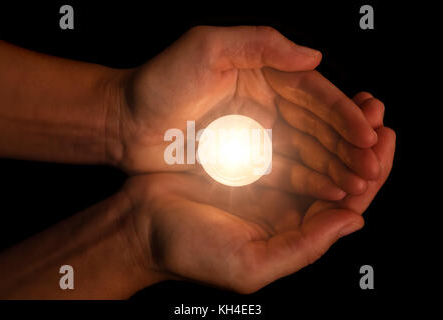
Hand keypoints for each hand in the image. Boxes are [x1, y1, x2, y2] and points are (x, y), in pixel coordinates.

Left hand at [110, 26, 378, 193]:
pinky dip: (307, 181)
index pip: (313, 93)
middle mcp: (265, 103)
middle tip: (373, 164)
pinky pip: (283, 171)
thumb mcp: (205, 47)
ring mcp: (256, 133)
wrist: (124, 122)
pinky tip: (328, 193)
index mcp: (261, 73)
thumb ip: (260, 44)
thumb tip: (313, 56)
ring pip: (305, 151)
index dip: (343, 113)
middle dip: (347, 145)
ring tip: (360, 183)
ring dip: (334, 167)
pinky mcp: (244, 160)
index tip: (368, 133)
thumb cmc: (158, 82)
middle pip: (316, 126)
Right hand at [121, 105, 393, 292]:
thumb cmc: (189, 249)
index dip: (372, 174)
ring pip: (316, 152)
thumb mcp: (250, 263)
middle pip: (339, 174)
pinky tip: (317, 106)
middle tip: (377, 113)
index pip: (349, 205)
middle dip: (362, 145)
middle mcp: (288, 208)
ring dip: (338, 129)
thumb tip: (354, 221)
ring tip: (359, 103)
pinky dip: (305, 123)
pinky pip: (286, 140)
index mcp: (294, 232)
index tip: (384, 141)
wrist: (143, 224)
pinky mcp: (248, 162)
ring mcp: (268, 182)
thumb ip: (304, 248)